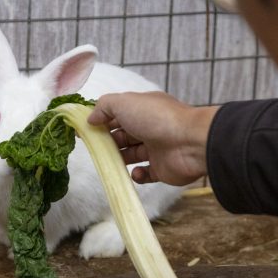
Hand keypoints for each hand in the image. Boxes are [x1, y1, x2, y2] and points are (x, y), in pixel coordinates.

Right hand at [88, 91, 218, 185]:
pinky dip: (137, 175)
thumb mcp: (124, 102)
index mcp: (143, 109)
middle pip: (124, 134)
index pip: (119, 113)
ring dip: (120, 158)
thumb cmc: (157, 119)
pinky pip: (146, 174)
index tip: (86, 129)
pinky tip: (135, 172)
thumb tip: (90, 118)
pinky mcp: (163, 169)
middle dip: (109, 140)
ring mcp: (157, 148)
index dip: (102, 120)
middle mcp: (150, 127)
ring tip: (111, 160)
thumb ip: (104, 106)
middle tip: (96, 147)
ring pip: (132, 154)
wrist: (191, 143)